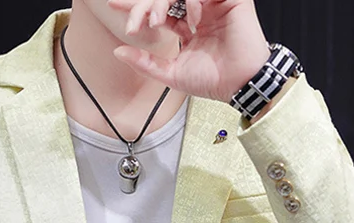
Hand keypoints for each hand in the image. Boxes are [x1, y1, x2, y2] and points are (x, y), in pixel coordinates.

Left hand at [108, 0, 270, 103]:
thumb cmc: (213, 81)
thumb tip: (118, 52)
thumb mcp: (172, 74)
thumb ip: (146, 63)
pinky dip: (191, 0)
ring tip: (157, 23)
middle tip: (135, 22)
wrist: (239, 83)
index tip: (114, 6)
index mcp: (189, 26)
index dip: (138, 7)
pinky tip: (191, 21)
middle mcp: (200, 11)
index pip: (160, 8)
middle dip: (145, 5)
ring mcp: (214, 3)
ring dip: (162, 2)